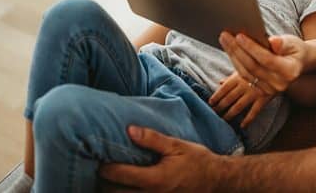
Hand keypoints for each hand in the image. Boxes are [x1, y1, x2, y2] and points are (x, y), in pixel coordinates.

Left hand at [98, 126, 224, 191]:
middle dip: (104, 182)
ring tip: (108, 178)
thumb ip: (152, 139)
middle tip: (99, 167)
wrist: (215, 180)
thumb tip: (129, 130)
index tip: (99, 157)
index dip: (105, 167)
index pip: (120, 175)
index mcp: (155, 179)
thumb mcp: (176, 145)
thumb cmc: (196, 160)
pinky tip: (124, 186)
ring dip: (112, 190)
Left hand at [209, 72, 273, 127]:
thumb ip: (232, 77)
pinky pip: (254, 111)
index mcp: (238, 76)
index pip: (224, 88)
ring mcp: (254, 92)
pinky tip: (242, 126)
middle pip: (229, 98)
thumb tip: (220, 82)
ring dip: (230, 114)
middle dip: (220, 107)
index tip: (210, 103)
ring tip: (223, 120)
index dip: (217, 95)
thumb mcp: (245, 69)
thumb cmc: (259, 68)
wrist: (278, 67)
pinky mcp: (264, 98)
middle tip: (212, 114)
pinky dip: (248, 119)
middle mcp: (245, 84)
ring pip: (239, 106)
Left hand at [219, 32, 307, 95]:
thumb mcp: (293, 42)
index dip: (252, 48)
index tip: (239, 35)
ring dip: (233, 56)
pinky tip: (229, 52)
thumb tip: (273, 41)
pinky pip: (245, 78)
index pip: (266, 59)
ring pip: (246, 73)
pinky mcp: (261, 91)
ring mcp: (270, 89)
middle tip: (225, 35)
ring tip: (225, 40)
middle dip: (237, 50)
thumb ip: (283, 43)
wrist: (298, 62)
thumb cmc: (294, 49)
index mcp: (289, 71)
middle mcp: (280, 84)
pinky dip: (235, 64)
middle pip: (253, 67)